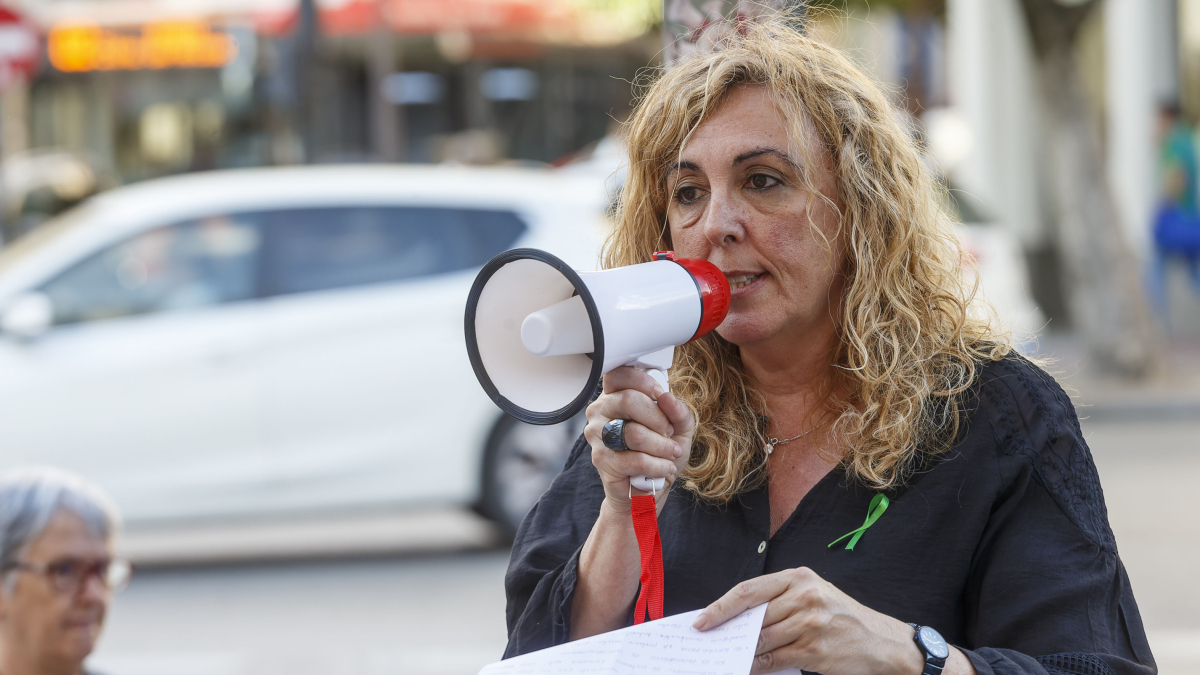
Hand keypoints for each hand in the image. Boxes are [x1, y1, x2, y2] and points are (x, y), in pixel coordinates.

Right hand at [583, 366, 694, 511]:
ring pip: (633, 433)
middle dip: (658, 419)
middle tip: (668, 432)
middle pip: (628, 400)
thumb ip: (678, 410)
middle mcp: (600, 412)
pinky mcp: (601, 460)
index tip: (659, 395)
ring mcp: (597, 436)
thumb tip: (667, 398)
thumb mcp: (679, 427)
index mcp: (615, 396)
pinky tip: (664, 468)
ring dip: (661, 446)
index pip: (618, 374)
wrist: (648, 489)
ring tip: (670, 453)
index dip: (642, 382)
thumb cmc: (660, 452)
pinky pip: (635, 459)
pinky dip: (657, 465)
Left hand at [692, 567, 926, 674]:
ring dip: (741, 652)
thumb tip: (736, 620)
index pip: (748, 590)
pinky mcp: (813, 649)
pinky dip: (757, 666)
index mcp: (798, 576)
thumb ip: (778, 602)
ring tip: (726, 656)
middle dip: (728, 633)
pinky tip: (747, 667)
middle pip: (752, 617)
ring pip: (761, 641)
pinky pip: (774, 660)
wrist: (882, 641)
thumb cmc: (841, 616)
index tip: (701, 621)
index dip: (720, 607)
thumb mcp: (813, 595)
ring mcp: (809, 623)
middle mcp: (804, 596)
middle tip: (709, 643)